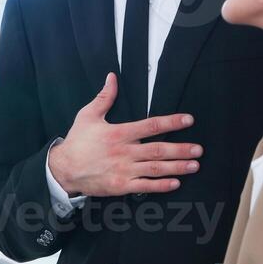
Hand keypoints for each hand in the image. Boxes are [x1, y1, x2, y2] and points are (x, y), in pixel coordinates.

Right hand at [47, 73, 200, 196]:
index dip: (171, 122)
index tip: (188, 120)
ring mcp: (124, 170)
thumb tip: (112, 77)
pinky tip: (175, 183)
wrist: (63, 170)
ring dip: (177, 167)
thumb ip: (104, 97)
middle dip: (181, 149)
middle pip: (158, 150)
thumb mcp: (88, 115)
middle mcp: (124, 152)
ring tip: (194, 165)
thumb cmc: (77, 142)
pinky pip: (145, 186)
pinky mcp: (121, 185)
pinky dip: (161, 185)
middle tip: (199, 149)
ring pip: (155, 169)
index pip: (151, 126)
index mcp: (119, 133)